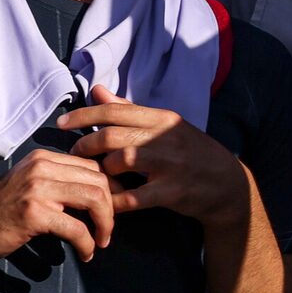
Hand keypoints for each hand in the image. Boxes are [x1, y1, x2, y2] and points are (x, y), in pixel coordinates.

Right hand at [0, 148, 116, 261]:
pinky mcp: (34, 212)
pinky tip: (86, 253)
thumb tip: (105, 194)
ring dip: (105, 224)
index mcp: (43, 158)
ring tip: (101, 241)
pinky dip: (87, 243)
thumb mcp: (33, 188)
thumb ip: (61, 184)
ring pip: (94, 199)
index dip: (109, 191)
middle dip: (112, 208)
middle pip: (98, 181)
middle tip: (107, 230)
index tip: (112, 211)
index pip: (92, 167)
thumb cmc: (2, 214)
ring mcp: (36, 188)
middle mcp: (41, 167)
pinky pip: (76, 228)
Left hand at [65, 85, 251, 231]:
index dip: (84, 116)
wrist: (229, 184)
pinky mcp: (173, 192)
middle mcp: (166, 138)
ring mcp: (171, 165)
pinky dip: (115, 200)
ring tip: (93, 176)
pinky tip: (107, 202)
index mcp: (163, 118)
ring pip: (120, 162)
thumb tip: (97, 90)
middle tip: (75, 155)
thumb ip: (129, 110)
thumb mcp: (166, 126)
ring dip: (100, 171)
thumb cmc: (192, 152)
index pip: (115, 110)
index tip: (62, 124)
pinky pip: (133, 197)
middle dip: (85, 146)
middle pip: (112, 136)